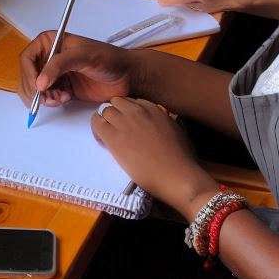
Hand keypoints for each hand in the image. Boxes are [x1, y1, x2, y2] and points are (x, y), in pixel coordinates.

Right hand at [18, 31, 135, 108]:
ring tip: (60, 99)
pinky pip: (46, 97)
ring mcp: (55, 74)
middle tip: (47, 98)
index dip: (28, 74)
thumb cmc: (108, 59)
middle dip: (35, 89)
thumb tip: (39, 83)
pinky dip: (51, 101)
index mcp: (50, 42)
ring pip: (35, 88)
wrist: (127, 76)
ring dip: (43, 97)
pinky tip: (65, 99)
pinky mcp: (62, 88)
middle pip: (28, 75)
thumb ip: (59, 65)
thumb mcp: (83, 56)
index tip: (37, 87)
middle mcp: (49, 57)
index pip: (27, 58)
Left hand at [91, 97, 216, 215]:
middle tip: (116, 127)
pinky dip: (96, 129)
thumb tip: (160, 113)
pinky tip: (102, 139)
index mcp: (153, 109)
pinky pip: (96, 123)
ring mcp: (124, 122)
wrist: (177, 176)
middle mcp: (137, 111)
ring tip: (108, 133)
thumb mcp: (176, 130)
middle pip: (117, 102)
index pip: (132, 101)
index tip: (129, 122)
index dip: (128, 112)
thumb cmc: (182, 159)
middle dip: (115, 112)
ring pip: (105, 110)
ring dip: (105, 120)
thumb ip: (165, 119)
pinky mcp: (114, 137)